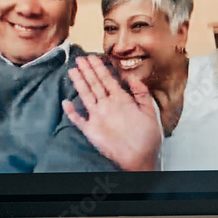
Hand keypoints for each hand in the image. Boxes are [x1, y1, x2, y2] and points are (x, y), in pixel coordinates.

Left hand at [63, 55, 161, 171]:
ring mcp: (96, 117)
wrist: (138, 159)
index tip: (91, 57)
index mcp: (121, 99)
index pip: (106, 79)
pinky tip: (65, 102)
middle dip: (86, 70)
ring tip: (72, 70)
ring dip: (78, 82)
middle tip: (79, 59)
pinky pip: (78, 119)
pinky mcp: (91, 131)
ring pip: (85, 95)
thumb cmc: (147, 138)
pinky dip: (71, 111)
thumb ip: (142, 93)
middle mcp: (106, 105)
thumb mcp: (151, 112)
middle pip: (94, 84)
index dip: (98, 67)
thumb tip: (132, 79)